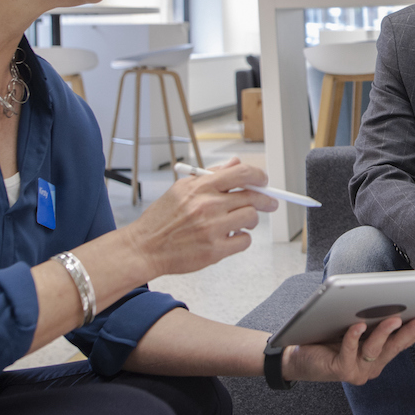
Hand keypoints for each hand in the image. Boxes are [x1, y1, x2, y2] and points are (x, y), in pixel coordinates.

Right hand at [121, 157, 279, 277]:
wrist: (145, 247)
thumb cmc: (162, 219)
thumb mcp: (181, 188)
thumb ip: (210, 175)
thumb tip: (234, 163)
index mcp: (201, 187)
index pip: (242, 173)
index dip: (259, 176)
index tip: (263, 181)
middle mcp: (208, 206)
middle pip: (253, 197)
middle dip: (266, 199)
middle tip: (270, 203)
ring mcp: (213, 229)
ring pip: (251, 218)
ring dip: (250, 220)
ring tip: (240, 222)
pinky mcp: (215, 250)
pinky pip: (244, 241)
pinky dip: (241, 239)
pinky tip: (230, 237)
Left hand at [283, 315, 414, 384]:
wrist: (296, 358)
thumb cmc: (326, 339)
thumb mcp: (353, 331)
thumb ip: (370, 325)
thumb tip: (390, 304)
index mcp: (377, 358)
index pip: (401, 344)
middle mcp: (371, 367)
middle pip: (394, 347)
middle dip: (412, 331)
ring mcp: (357, 371)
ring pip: (375, 349)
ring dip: (385, 332)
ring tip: (395, 318)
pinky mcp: (341, 370)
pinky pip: (350, 351)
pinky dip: (354, 337)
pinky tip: (358, 325)